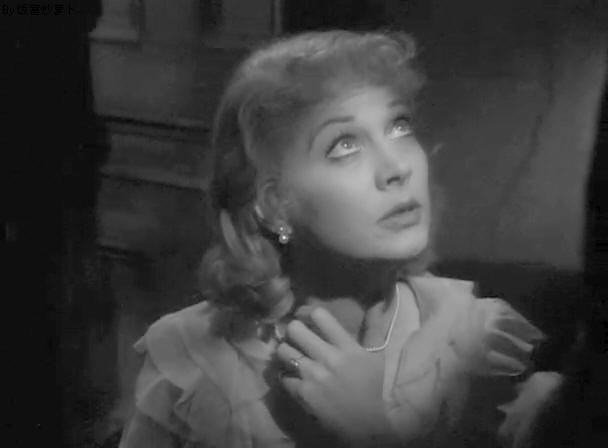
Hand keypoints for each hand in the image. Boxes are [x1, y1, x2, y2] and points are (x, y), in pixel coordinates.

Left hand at [276, 307, 397, 445]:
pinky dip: (287, 375)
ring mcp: (313, 375)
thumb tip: (377, 306)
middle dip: (293, 331)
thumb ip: (373, 331)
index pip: (320, 316)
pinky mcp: (303, 393)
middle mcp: (328, 357)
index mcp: (347, 346)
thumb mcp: (376, 357)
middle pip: (295, 329)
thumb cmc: (375, 389)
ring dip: (287, 352)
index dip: (310, 314)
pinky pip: (283, 376)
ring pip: (284, 351)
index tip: (308, 319)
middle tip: (296, 337)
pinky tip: (294, 378)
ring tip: (292, 356)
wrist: (369, 425)